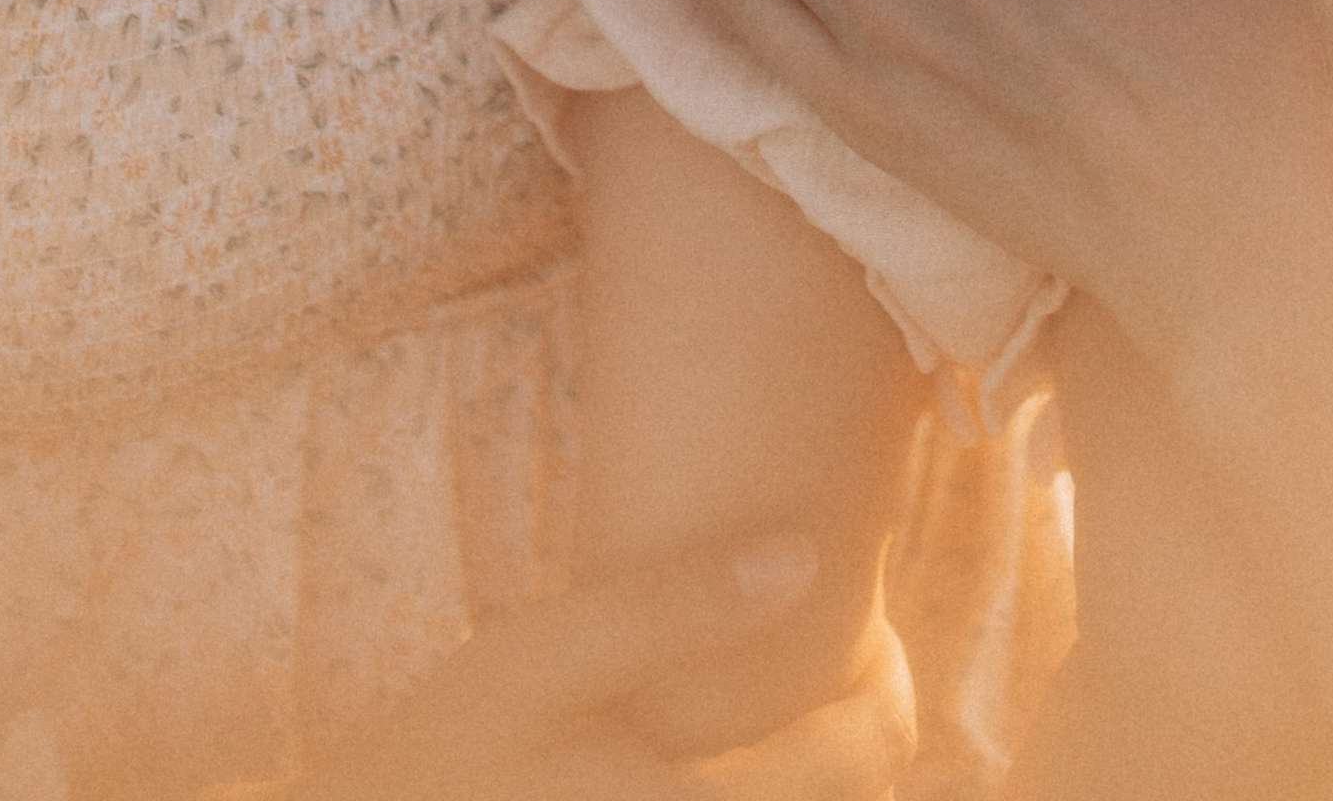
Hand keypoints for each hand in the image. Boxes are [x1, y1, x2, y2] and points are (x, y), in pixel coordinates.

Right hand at [283, 532, 901, 799]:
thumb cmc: (447, 752)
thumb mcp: (542, 656)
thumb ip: (673, 604)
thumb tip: (807, 555)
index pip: (873, 747)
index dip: (885, 672)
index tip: (855, 618)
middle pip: (859, 793)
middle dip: (859, 720)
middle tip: (824, 647)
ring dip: (819, 764)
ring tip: (777, 698)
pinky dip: (770, 787)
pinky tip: (721, 752)